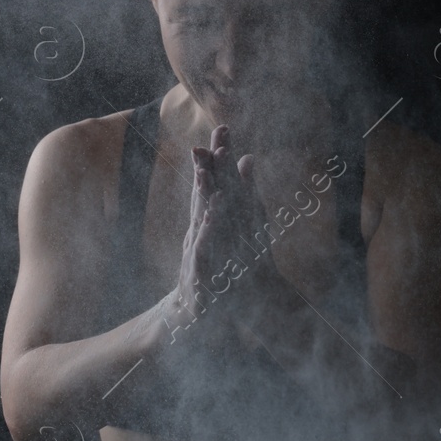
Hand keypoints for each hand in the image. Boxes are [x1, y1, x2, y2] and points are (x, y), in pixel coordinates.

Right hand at [166, 130, 240, 345]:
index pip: (213, 183)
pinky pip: (202, 250)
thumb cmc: (210, 270)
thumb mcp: (222, 232)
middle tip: (212, 140)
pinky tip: (211, 219)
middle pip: (203, 193)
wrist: (192, 312)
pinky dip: (206, 234)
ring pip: (200, 219)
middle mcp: (199, 230)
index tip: (224, 128)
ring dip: (203, 195)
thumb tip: (249, 160)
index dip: (218, 156)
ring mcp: (197, 249)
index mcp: (208, 220)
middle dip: (207, 166)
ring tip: (207, 173)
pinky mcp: (198, 271)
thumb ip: (236, 195)